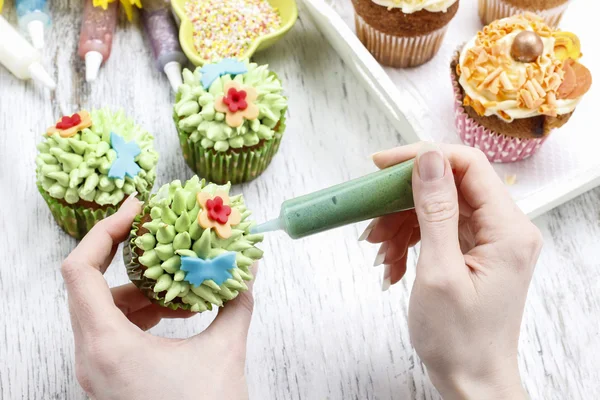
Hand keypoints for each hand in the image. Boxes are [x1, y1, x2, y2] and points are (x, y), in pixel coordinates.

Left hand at [61, 194, 255, 399]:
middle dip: (129, 258)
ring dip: (139, 290)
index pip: (79, 270)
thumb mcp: (224, 353)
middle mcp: (90, 359)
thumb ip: (236, 304)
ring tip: (179, 285)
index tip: (135, 209)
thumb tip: (248, 270)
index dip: (104, 230)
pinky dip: (140, 314)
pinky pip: (112, 332)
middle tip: (162, 238)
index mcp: (107, 346)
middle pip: (91, 287)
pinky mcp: (108, 381)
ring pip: (103, 311)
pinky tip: (177, 314)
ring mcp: (95, 372)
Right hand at [366, 143, 541, 399]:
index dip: (423, 156)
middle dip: (403, 201)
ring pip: (437, 208)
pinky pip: (437, 229)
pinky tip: (392, 265)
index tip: (382, 165)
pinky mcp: (474, 252)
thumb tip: (429, 159)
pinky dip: (409, 242)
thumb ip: (436, 210)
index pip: (468, 165)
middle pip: (449, 186)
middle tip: (372, 222)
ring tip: (380, 254)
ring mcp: (490, 241)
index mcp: (508, 230)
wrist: (471, 380)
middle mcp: (505, 229)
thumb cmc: (460, 340)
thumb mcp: (439, 271)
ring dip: (401, 226)